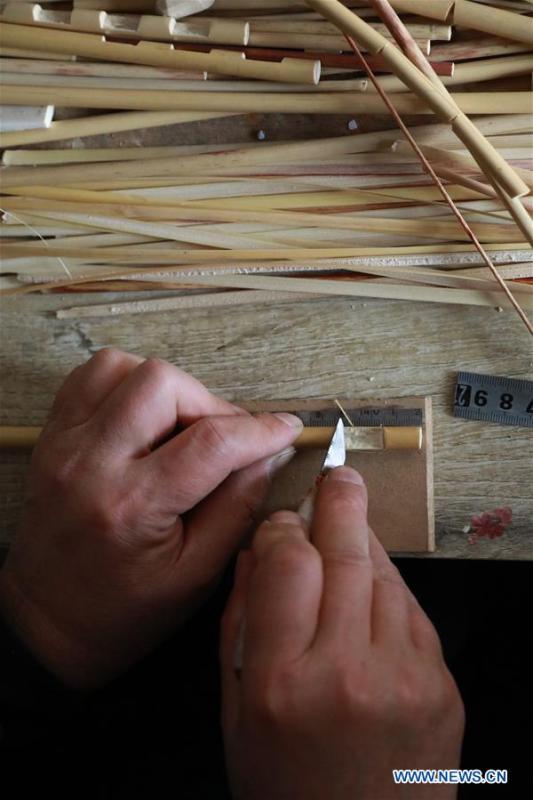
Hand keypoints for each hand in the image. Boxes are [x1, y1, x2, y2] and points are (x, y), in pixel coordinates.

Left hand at [0, 349, 301, 687]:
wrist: (49, 621)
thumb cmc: (124, 612)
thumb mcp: (198, 575)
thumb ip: (238, 506)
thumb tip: (269, 453)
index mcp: (130, 507)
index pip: (211, 442)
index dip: (261, 429)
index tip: (287, 428)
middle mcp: (88, 464)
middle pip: (162, 383)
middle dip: (209, 403)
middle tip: (224, 440)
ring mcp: (63, 444)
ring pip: (121, 366)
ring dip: (166, 387)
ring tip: (181, 428)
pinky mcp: (52, 436)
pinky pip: (90, 375)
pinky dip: (127, 382)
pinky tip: (147, 417)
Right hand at [221, 467, 464, 799]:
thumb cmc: (286, 786)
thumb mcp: (235, 715)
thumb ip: (240, 625)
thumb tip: (255, 552)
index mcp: (280, 683)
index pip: (287, 563)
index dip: (284, 526)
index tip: (281, 520)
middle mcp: (347, 674)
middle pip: (345, 554)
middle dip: (339, 503)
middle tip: (337, 475)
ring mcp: (405, 678)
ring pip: (385, 574)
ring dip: (365, 544)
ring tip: (348, 531)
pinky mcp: (442, 685)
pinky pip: (412, 610)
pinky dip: (389, 588)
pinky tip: (371, 591)